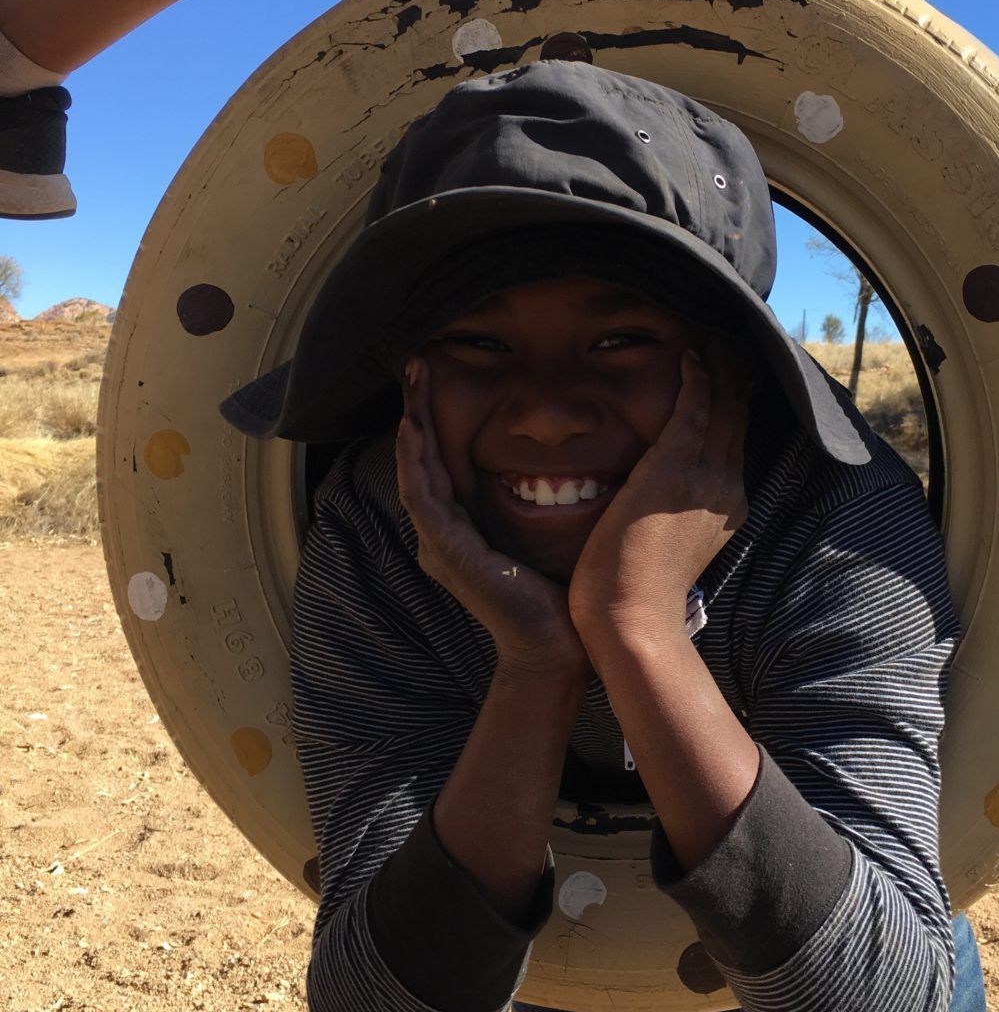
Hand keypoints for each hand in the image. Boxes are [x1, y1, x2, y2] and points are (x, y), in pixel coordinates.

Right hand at [396, 358, 590, 678]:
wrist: (559, 647)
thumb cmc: (562, 595)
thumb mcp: (550, 532)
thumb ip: (547, 497)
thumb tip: (572, 459)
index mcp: (463, 531)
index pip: (441, 463)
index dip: (437, 419)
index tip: (440, 376)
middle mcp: (444, 536)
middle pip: (422, 460)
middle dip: (418, 410)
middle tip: (418, 363)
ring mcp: (442, 545)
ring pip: (417, 471)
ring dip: (413, 425)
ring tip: (413, 381)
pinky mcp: (449, 552)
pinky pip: (425, 497)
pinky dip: (416, 462)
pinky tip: (414, 428)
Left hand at [568, 339, 751, 648]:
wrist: (631, 621)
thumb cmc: (635, 598)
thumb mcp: (670, 550)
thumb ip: (673, 520)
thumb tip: (662, 509)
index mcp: (725, 508)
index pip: (734, 443)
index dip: (734, 405)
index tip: (729, 376)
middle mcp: (725, 488)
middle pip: (738, 417)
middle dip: (734, 376)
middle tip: (729, 338)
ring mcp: (703, 478)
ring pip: (721, 406)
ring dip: (718, 366)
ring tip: (713, 334)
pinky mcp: (672, 470)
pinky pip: (692, 409)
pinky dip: (694, 379)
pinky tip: (688, 355)